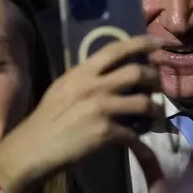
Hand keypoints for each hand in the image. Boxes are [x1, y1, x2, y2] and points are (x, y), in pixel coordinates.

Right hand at [3, 36, 164, 185]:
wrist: (33, 148)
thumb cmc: (47, 118)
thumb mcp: (64, 87)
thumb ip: (87, 77)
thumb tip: (111, 72)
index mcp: (82, 72)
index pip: (116, 49)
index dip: (141, 43)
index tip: (160, 42)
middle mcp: (93, 85)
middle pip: (137, 72)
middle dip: (154, 79)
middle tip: (160, 86)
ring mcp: (100, 108)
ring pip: (143, 103)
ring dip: (155, 109)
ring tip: (157, 114)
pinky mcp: (105, 132)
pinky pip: (134, 135)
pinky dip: (143, 145)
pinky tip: (145, 149)